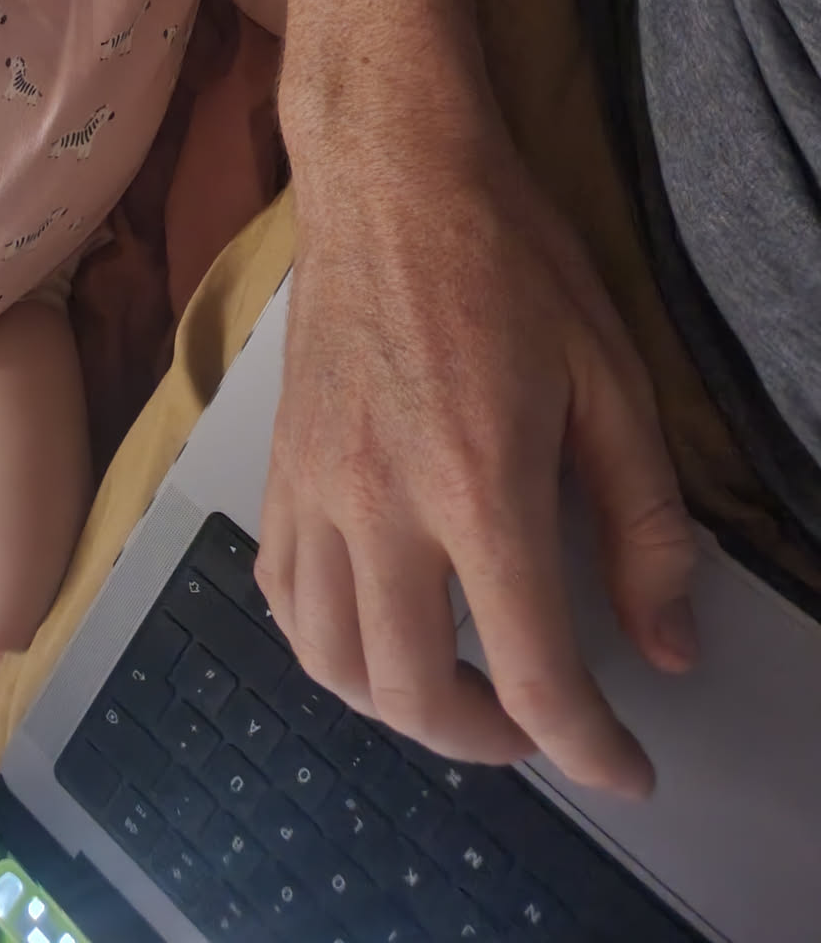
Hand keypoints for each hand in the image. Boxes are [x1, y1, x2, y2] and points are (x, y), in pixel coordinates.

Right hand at [256, 116, 698, 797]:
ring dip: (396, 707)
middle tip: (541, 727)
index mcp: (479, 484)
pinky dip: (323, 641)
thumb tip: (668, 645)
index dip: (590, 749)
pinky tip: (368, 623)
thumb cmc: (506, 258)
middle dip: (490, 743)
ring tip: (455, 691)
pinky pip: (278, 592)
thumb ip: (643, 523)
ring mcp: (314, 486)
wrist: (390, 176)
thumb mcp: (610, 379)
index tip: (624, 769)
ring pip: (329, 660)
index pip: (534, 673)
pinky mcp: (279, 464)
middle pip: (413, 692)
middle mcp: (381, 503)